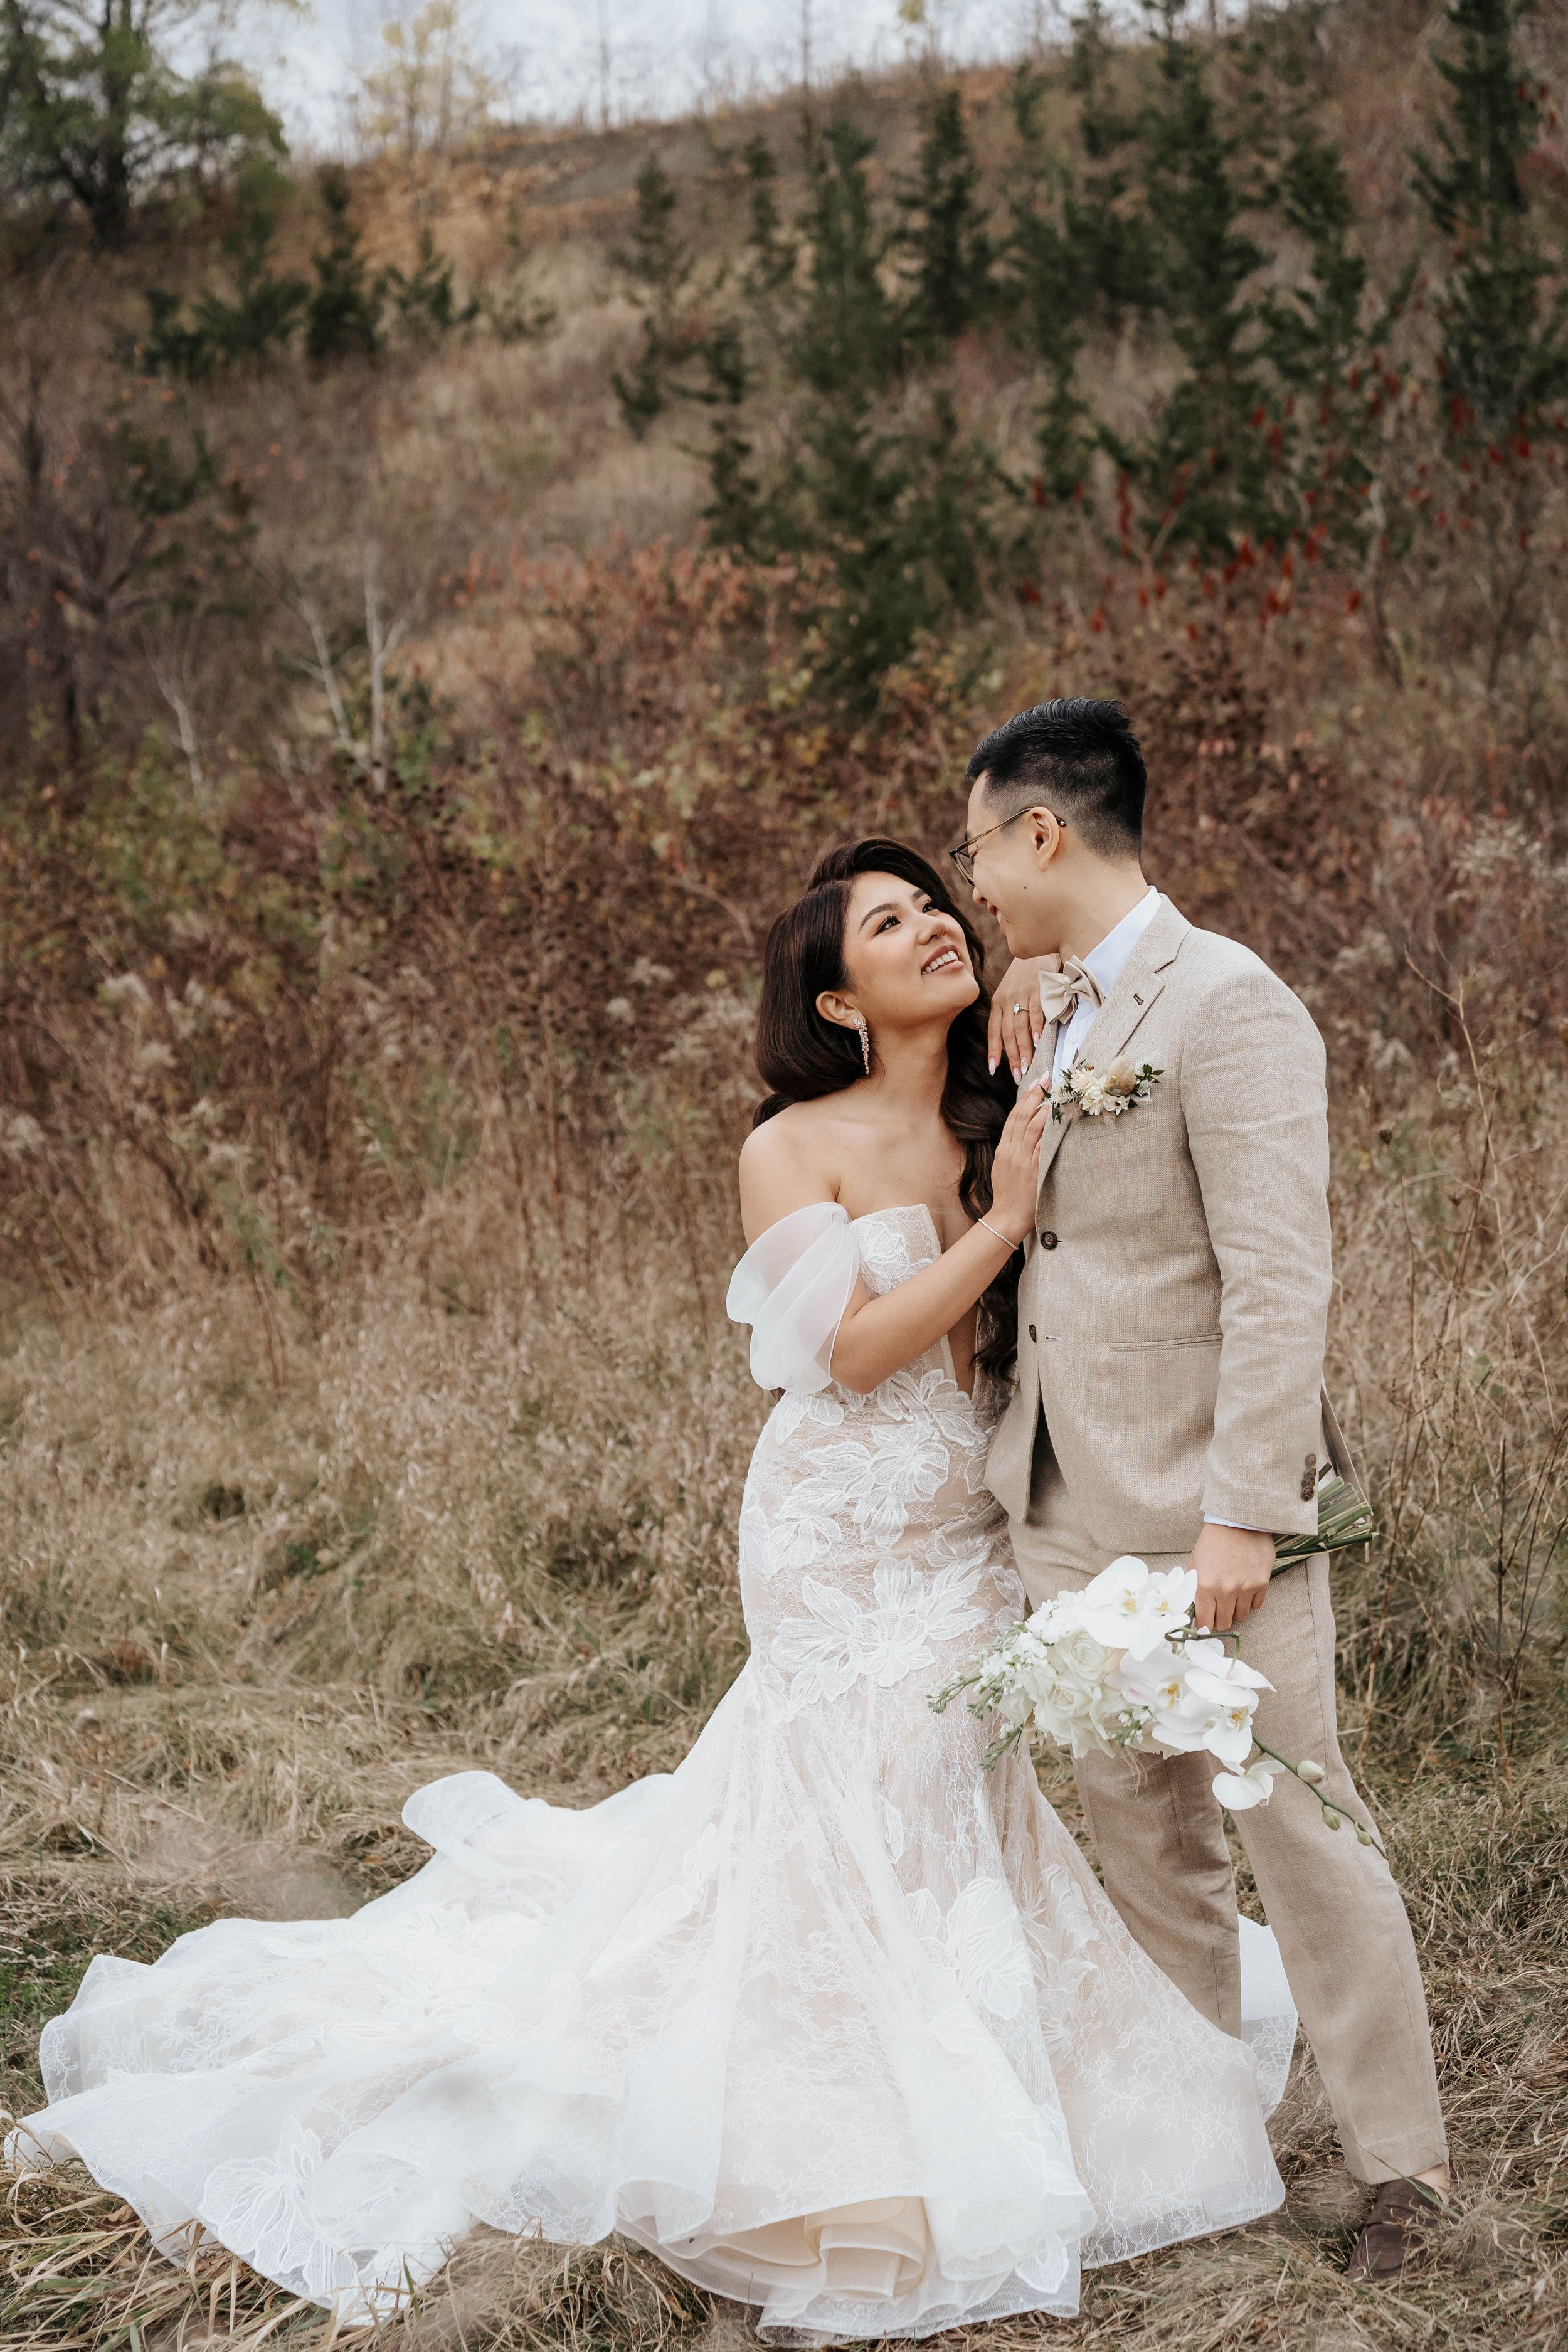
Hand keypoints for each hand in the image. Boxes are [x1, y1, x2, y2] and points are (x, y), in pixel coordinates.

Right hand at [987, 1082, 1050, 1240]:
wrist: (1007, 1216)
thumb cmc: (1007, 1195)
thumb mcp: (1003, 1168)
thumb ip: (1011, 1151)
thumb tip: (1023, 1136)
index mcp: (1003, 1149)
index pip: (1013, 1118)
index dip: (1024, 1099)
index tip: (1034, 1084)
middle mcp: (1012, 1150)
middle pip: (1022, 1116)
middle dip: (1034, 1095)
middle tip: (1046, 1078)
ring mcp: (1022, 1158)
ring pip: (1032, 1126)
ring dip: (1043, 1106)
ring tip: (1054, 1091)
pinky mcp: (1033, 1168)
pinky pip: (1042, 1144)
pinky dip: (1049, 1128)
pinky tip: (1057, 1117)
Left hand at [988, 960, 1047, 1081]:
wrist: (1036, 950)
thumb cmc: (1023, 975)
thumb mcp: (1009, 992)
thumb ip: (1007, 1013)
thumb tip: (1010, 1041)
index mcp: (997, 1002)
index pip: (993, 1031)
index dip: (993, 1051)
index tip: (993, 1069)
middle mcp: (1007, 1000)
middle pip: (1007, 1033)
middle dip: (1011, 1057)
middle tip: (1017, 1075)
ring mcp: (1022, 995)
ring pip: (1020, 1026)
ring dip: (1023, 1048)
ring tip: (1027, 1065)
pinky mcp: (1038, 990)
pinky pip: (1036, 1012)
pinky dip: (1036, 1028)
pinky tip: (1037, 1042)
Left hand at [1189, 1523, 1273, 1633]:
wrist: (1237, 1522)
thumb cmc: (1213, 1542)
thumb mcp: (1195, 1563)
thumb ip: (1194, 1588)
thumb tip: (1194, 1610)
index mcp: (1205, 1586)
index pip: (1204, 1621)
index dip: (1204, 1625)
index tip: (1205, 1624)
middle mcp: (1225, 1590)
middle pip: (1224, 1622)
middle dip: (1220, 1620)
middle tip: (1219, 1611)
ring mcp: (1245, 1588)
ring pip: (1241, 1616)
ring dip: (1235, 1611)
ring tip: (1232, 1599)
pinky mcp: (1261, 1583)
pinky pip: (1256, 1605)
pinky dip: (1250, 1602)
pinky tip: (1245, 1590)